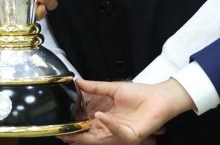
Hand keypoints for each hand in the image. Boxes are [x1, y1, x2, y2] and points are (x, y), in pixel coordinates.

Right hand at [59, 78, 191, 143]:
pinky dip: (108, 124)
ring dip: (86, 134)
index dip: (74, 126)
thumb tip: (78, 81)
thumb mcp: (113, 88)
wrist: (159, 97)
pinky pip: (117, 133)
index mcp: (105, 119)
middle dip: (75, 136)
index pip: (86, 126)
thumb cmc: (139, 94)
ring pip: (99, 139)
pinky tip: (100, 116)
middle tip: (62, 133)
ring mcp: (120, 133)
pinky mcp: (130, 135)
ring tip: (74, 129)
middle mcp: (110, 128)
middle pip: (90, 136)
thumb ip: (95, 87)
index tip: (60, 124)